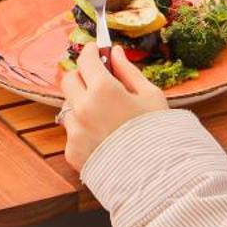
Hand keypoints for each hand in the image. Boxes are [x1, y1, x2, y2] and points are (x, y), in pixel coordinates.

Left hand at [60, 42, 168, 172]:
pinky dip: (83, 130)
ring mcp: (75, 131)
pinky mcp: (72, 152)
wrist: (155, 176)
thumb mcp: (150, 95)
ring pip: (68, 106)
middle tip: (97, 81)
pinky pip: (72, 131)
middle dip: (82, 76)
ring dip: (81, 104)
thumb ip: (128, 71)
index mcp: (103, 90)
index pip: (85, 59)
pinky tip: (103, 137)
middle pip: (69, 79)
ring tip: (104, 115)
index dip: (91, 52)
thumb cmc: (158, 132)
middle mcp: (83, 108)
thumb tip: (115, 52)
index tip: (96, 51)